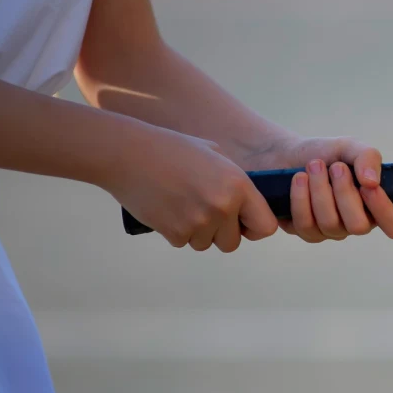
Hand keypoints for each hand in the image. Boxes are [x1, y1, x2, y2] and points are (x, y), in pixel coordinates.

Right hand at [106, 127, 277, 251]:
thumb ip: (235, 182)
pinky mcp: (174, 232)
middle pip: (233, 243)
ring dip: (198, 232)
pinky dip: (177, 231)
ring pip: (206, 244)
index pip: (265, 226)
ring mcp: (198, 222)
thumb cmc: (172, 149)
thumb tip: (248, 207)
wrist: (128, 154)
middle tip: (205, 212)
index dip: (254, 227)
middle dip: (221, 233)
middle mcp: (222, 207)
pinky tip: (167, 207)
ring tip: (182, 204)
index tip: (242, 223)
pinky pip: (184, 242)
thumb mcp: (215, 155)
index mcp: (238, 186)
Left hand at [243, 136, 392, 242]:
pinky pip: (306, 225)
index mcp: (377, 205)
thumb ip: (368, 158)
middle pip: (359, 226)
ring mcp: (332, 231)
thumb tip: (372, 182)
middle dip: (344, 193)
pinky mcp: (307, 232)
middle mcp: (357, 222)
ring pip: (330, 224)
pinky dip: (301, 198)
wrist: (289, 154)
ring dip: (320, 190)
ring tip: (313, 166)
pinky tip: (298, 179)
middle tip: (335, 167)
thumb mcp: (351, 147)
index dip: (384, 210)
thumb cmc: (326, 153)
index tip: (367, 187)